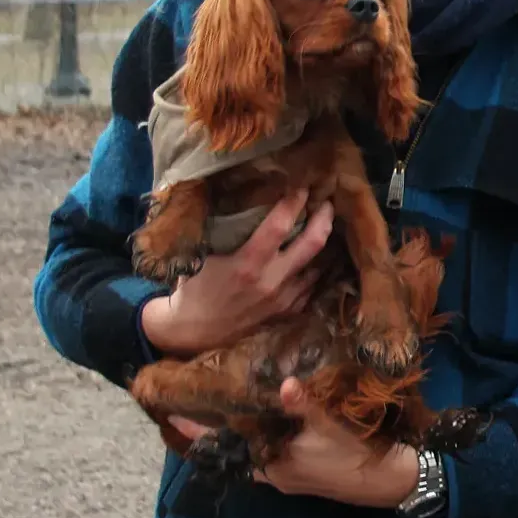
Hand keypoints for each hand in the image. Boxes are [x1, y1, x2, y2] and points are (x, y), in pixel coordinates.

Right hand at [139, 191, 333, 356]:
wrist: (191, 332)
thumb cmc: (193, 287)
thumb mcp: (203, 254)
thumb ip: (228, 231)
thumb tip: (245, 198)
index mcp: (248, 264)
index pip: (280, 225)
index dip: (295, 201)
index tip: (303, 185)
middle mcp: (271, 282)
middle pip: (313, 243)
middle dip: (324, 218)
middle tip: (327, 203)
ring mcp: (282, 300)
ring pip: (318, 266)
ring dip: (323, 245)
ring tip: (324, 226)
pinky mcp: (286, 314)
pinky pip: (310, 288)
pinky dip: (314, 270)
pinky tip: (314, 259)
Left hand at [163, 379, 417, 506]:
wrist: (388, 481)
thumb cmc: (355, 455)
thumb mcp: (332, 427)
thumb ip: (306, 406)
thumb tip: (287, 384)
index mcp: (271, 464)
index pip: (223, 446)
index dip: (198, 431)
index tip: (171, 411)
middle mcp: (273, 472)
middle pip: (232, 449)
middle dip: (213, 428)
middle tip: (192, 400)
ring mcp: (287, 474)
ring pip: (250, 451)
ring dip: (236, 432)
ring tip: (222, 402)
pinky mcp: (301, 471)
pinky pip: (268, 451)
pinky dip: (259, 434)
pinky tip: (263, 416)